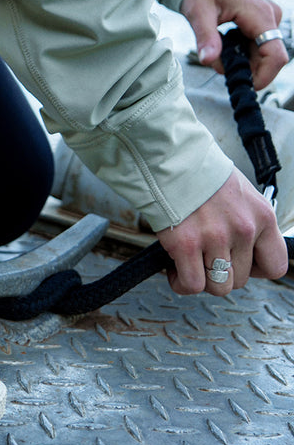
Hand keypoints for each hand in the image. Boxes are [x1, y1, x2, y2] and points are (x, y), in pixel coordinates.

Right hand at [157, 168, 287, 295]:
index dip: (255, 270)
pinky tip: (174, 269)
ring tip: (189, 263)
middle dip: (221, 272)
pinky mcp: (185, 244)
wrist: (169, 158)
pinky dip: (181, 283)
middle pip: (240, 279)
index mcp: (262, 217)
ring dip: (203, 279)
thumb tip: (240, 250)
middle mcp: (243, 230)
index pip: (275, 265)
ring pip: (218, 286)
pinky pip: (191, 284)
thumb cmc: (200, 173)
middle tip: (204, 257)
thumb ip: (247, 223)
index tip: (238, 261)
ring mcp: (215, 238)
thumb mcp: (241, 195)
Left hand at [180, 0, 285, 89]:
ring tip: (217, 50)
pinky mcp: (263, 21)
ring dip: (240, 60)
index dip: (263, 76)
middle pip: (268, 57)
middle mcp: (271, 17)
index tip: (243, 86)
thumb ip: (205, 38)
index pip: (275, 55)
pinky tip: (223, 44)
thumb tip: (208, 61)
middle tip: (217, 63)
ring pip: (261, 53)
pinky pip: (257, 45)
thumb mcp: (198, 13)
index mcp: (260, 15)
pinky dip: (240, 51)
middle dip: (244, 68)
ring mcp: (269, 19)